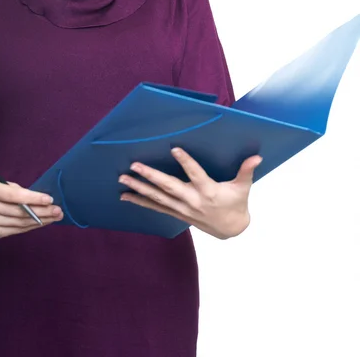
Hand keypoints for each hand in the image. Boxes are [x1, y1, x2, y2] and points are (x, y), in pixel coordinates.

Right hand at [0, 180, 63, 237]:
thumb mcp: (0, 184)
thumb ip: (17, 191)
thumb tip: (41, 200)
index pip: (13, 196)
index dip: (33, 198)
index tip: (49, 199)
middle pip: (19, 212)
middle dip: (42, 212)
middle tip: (58, 211)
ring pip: (20, 223)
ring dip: (40, 221)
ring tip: (55, 217)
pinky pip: (16, 230)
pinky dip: (31, 226)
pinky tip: (42, 222)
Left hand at [118, 148, 261, 239]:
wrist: (231, 230)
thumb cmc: (236, 203)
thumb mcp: (243, 187)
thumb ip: (246, 171)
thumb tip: (257, 156)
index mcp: (208, 191)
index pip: (196, 174)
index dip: (186, 162)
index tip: (174, 149)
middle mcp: (192, 200)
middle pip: (169, 187)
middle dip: (150, 176)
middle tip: (134, 165)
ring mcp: (182, 208)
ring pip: (157, 197)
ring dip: (139, 188)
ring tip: (123, 179)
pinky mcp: (176, 213)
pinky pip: (155, 207)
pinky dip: (140, 202)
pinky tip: (125, 196)